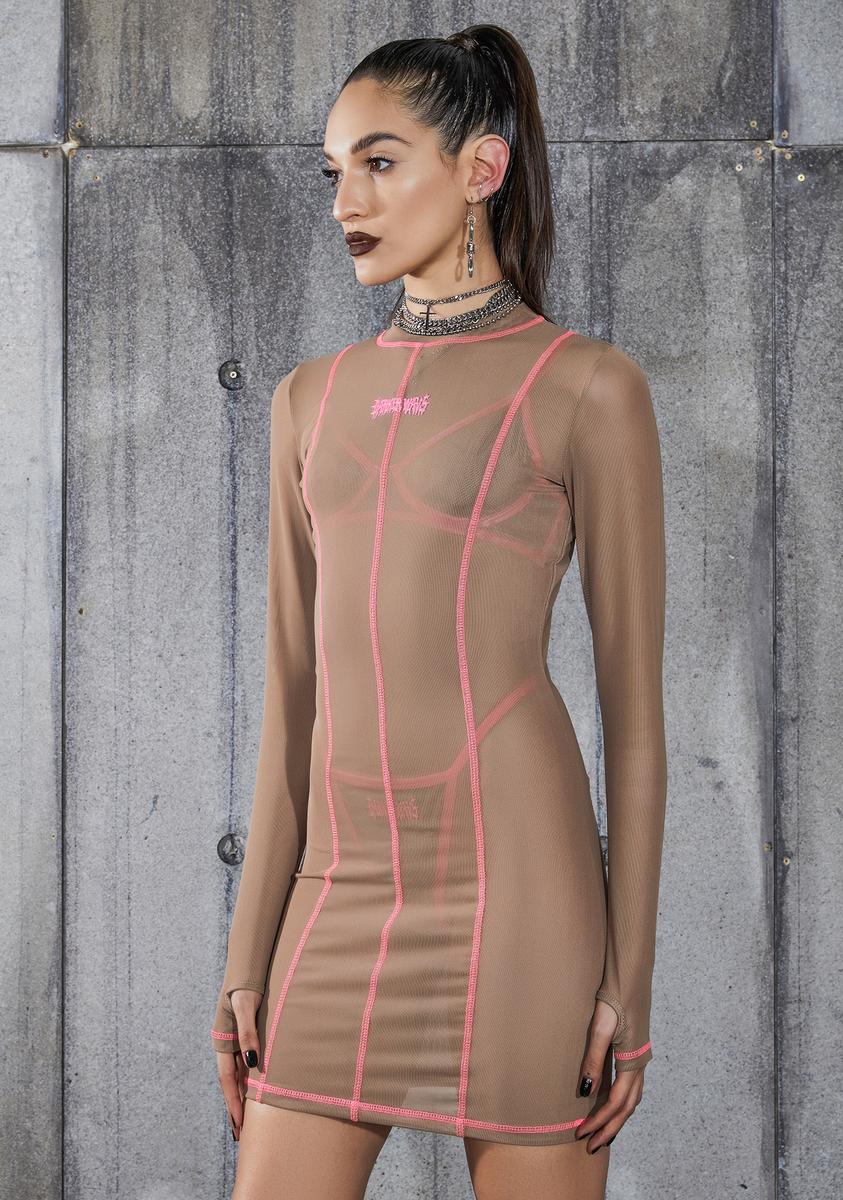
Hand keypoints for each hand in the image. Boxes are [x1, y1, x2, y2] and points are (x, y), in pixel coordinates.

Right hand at [216, 988, 262, 1140]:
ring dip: (241, 1098)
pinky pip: (244, 1065)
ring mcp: (234, 1043)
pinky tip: (254, 1094)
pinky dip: (248, 1082)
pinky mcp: (243, 1038)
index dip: (233, 1102)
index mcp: (222, 1041)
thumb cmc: (246, 986)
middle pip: (230, 1083)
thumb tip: (254, 1063)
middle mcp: (226, 1045)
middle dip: (234, 1108)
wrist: (246, 968)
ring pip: (237, 1076)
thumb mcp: (246, 1007)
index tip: (239, 1124)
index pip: (227, 1079)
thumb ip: (248, 1033)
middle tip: (240, 1135)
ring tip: (245, 1122)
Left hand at [574, 998, 644, 1152]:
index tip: (580, 1133)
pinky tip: (610, 1104)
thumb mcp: (599, 1027)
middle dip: (609, 1128)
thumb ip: (593, 1059)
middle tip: (590, 1147)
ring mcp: (640, 1058)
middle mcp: (640, 1063)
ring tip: (601, 1134)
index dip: (599, 1121)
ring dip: (617, 1118)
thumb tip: (586, 1091)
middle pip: (627, 1107)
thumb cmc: (613, 997)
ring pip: (632, 1099)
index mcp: (633, 1060)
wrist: (629, 974)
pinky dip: (621, 1102)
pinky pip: (631, 1086)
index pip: (617, 1103)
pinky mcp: (635, 1050)